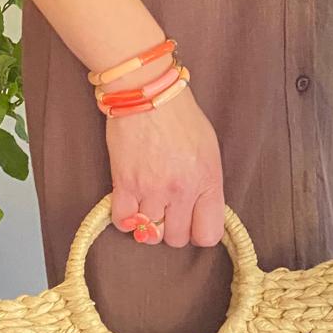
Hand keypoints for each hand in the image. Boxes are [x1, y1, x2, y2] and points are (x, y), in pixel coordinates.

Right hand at [106, 84, 224, 247]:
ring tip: (148, 204)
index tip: (192, 222)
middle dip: (172, 229)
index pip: (208, 235)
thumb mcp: (209, 151)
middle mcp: (181, 191)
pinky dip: (125, 219)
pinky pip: (123, 222)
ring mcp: (152, 190)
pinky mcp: (124, 183)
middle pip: (176, 239)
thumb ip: (207, 184)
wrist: (148, 93)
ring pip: (149, 234)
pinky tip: (130, 204)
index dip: (199, 231)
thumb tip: (201, 209)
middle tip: (167, 211)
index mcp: (207, 182)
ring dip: (148, 223)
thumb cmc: (181, 117)